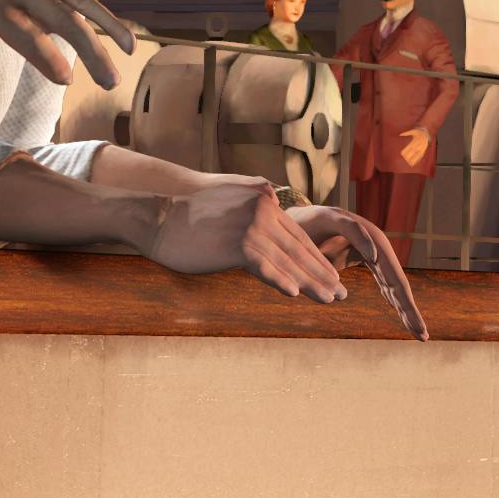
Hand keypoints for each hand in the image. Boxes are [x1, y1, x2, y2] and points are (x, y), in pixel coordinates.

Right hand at [134, 174, 403, 309]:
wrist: (156, 205)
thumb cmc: (185, 208)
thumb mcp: (228, 198)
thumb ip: (251, 208)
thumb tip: (267, 217)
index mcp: (264, 198)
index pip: (296, 234)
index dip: (316, 257)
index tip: (333, 274)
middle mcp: (264, 208)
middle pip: (299, 248)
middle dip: (322, 273)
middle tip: (342, 293)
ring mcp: (252, 225)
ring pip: (288, 259)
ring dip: (311, 283)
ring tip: (330, 299)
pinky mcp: (237, 242)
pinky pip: (265, 266)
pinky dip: (282, 280)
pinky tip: (296, 294)